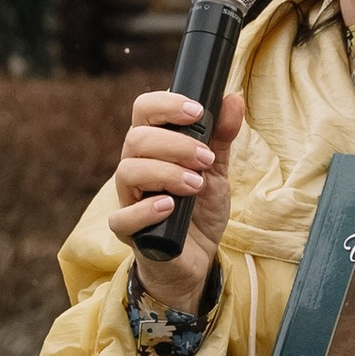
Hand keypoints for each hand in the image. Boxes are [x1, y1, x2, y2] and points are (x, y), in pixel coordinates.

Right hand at [106, 85, 242, 309]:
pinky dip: (144, 210)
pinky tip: (169, 207)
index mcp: (153, 147)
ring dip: (166, 173)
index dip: (166, 105)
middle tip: (206, 160)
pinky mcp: (128, 231)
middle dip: (176, 145)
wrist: (199, 257)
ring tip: (196, 185)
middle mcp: (135, 167)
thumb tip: (233, 99)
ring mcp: (128, 199)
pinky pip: (121, 217)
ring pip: (127, 172)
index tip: (198, 112)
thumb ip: (221, 137)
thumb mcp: (216, 171)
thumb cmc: (200, 209)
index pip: (143, 111)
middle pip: (136, 139)